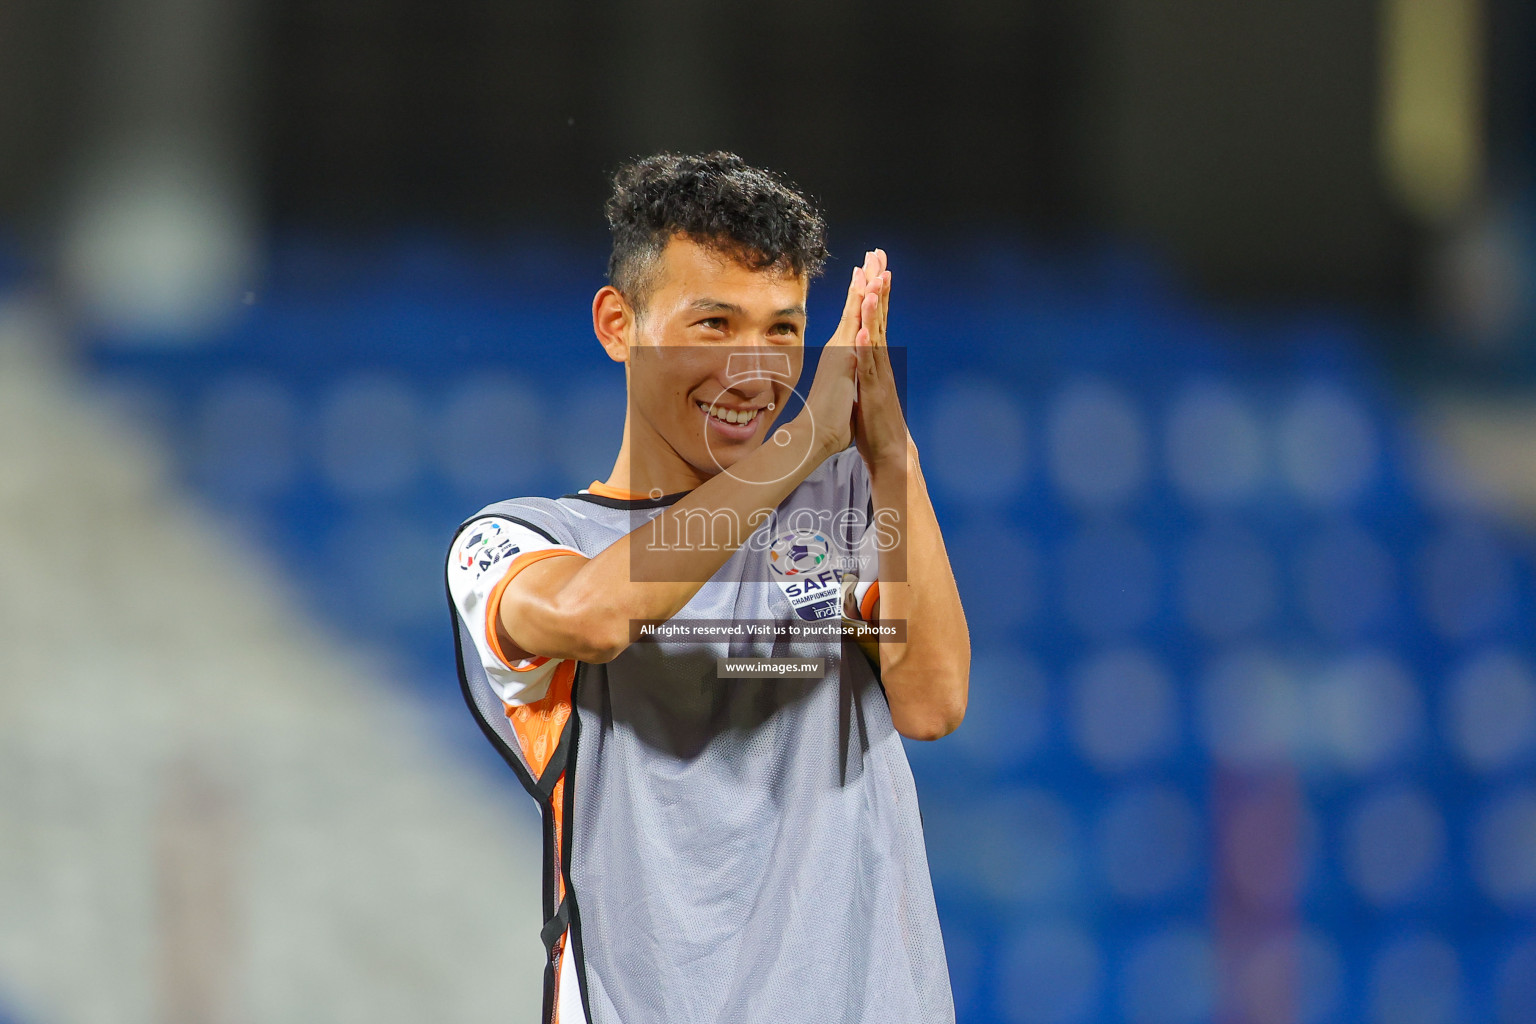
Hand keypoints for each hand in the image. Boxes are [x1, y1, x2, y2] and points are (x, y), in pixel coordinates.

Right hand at [797, 263, 864, 458]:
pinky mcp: (844, 356)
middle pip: (857, 305)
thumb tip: (844, 388)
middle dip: (867, 277)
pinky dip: (861, 304)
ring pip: (856, 309)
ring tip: (873, 258)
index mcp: (845, 354)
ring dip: (866, 283)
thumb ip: (845, 385)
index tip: (872, 275)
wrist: (817, 435)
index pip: (858, 319)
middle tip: (875, 251)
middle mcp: (842, 346)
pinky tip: (868, 286)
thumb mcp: (843, 396)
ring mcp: (841, 349)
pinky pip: (854, 324)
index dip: (865, 295)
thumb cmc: (830, 422)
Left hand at [851, 249, 907, 472]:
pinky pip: (867, 367)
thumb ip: (863, 366)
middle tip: (879, 257)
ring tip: (873, 285)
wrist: (888, 451)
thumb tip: (859, 351)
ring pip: (875, 337)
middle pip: (879, 317)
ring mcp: (877, 375)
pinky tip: (862, 333)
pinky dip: (865, 350)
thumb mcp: (864, 386)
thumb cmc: (874, 420)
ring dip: (874, 311)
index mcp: (874, 357)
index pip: (874, 317)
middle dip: (878, 286)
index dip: (873, 290)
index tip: (872, 264)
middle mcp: (879, 360)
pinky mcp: (872, 392)